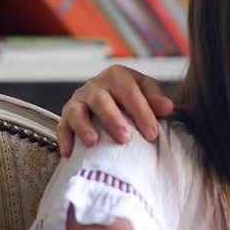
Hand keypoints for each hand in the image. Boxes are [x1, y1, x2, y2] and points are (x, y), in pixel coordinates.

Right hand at [57, 64, 173, 156]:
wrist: (112, 103)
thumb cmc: (133, 101)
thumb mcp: (146, 95)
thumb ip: (155, 101)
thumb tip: (168, 107)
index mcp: (117, 76)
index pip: (130, 92)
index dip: (141, 112)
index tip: (152, 134)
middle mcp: (95, 85)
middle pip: (101, 99)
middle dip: (113, 119)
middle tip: (125, 139)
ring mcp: (78, 100)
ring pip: (77, 111)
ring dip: (84, 127)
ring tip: (94, 142)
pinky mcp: (65, 116)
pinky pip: (62, 126)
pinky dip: (65, 139)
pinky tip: (69, 153)